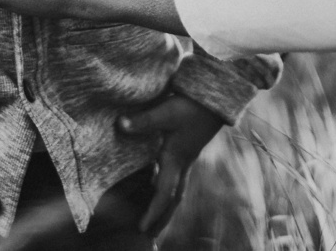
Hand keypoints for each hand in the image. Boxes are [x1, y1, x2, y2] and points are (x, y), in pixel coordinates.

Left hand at [119, 92, 225, 233]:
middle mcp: (182, 164)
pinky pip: (177, 178)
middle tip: (149, 234)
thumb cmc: (191, 106)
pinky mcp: (186, 151)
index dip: (153, 212)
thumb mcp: (166, 112)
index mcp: (176, 160)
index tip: (142, 228)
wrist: (215, 100)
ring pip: (176, 189)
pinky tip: (156, 184)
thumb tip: (120, 125)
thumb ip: (143, 121)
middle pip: (173, 199)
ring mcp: (186, 158)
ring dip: (166, 206)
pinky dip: (167, 188)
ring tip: (155, 218)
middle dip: (162, 218)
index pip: (165, 193)